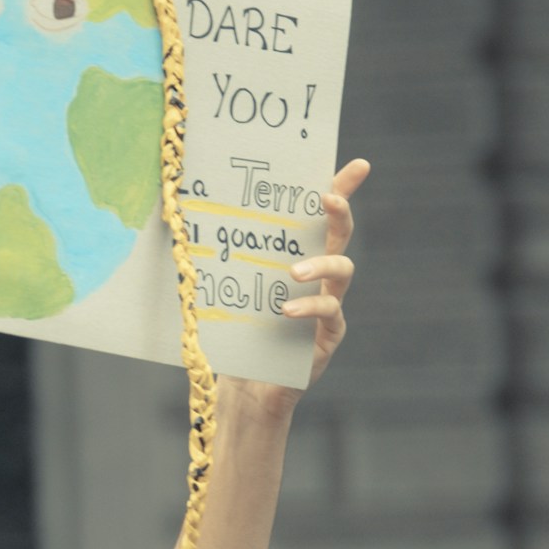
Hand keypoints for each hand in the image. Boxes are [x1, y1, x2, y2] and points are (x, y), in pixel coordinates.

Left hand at [222, 158, 369, 418]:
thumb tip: (190, 216)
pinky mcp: (329, 334)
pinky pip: (329, 312)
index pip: (323, 217)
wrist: (247, 384)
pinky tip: (287, 310)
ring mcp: (330, 304)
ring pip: (343, 271)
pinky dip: (309, 307)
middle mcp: (321, 276)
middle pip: (341, 234)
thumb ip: (226, 258)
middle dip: (341, 211)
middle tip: (329, 198)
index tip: (357, 165)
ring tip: (294, 271)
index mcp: (300, 256)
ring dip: (321, 264)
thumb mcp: (231, 287)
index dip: (343, 188)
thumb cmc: (239, 331)